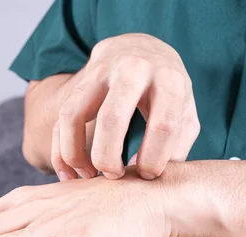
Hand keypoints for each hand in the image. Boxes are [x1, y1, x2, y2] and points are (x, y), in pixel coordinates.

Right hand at [53, 33, 199, 180]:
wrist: (140, 48)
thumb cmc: (166, 90)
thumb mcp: (185, 111)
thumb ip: (176, 147)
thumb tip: (146, 178)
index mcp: (168, 79)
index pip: (163, 124)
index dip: (154, 158)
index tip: (147, 175)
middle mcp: (131, 69)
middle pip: (112, 118)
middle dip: (108, 158)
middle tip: (114, 176)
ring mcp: (99, 73)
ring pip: (73, 115)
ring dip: (75, 154)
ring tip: (88, 176)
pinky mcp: (77, 84)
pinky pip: (59, 119)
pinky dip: (59, 151)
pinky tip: (68, 174)